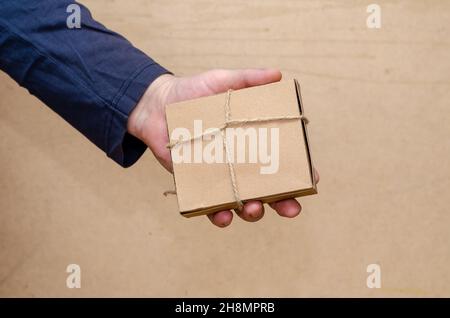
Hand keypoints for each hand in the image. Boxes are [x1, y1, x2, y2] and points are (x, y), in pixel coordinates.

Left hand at [128, 69, 318, 226]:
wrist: (156, 105)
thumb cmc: (192, 92)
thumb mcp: (222, 81)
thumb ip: (248, 79)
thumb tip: (278, 75)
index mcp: (252, 141)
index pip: (281, 160)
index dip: (298, 173)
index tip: (311, 180)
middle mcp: (240, 163)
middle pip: (268, 188)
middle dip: (283, 202)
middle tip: (291, 208)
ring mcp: (219, 176)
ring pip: (242, 202)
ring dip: (253, 211)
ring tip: (255, 208)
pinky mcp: (196, 184)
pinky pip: (210, 206)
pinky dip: (218, 215)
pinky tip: (224, 216)